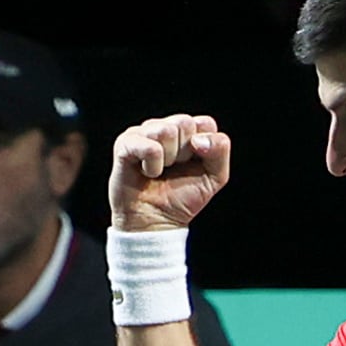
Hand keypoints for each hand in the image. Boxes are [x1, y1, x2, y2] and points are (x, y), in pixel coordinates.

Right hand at [110, 113, 232, 230]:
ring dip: (168, 159)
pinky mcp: (125, 144)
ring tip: (160, 172)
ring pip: (166, 130)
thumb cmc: (182, 199)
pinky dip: (153, 167)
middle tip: (173, 170)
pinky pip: (150, 147)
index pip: (205, 123)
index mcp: (186, 132)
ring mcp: (142, 133)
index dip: (205, 147)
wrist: (155, 223)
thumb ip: (220, 149)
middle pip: (184, 122)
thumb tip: (197, 139)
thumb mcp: (215, 177)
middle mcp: (163, 128)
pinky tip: (147, 173)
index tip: (194, 165)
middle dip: (184, 153)